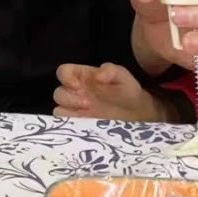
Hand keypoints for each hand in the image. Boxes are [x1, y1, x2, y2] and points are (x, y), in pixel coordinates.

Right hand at [53, 63, 168, 121]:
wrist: (138, 113)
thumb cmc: (126, 90)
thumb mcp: (122, 76)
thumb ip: (111, 70)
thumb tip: (98, 75)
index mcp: (82, 76)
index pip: (63, 72)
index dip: (66, 77)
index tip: (77, 85)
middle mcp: (75, 92)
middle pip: (59, 93)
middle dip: (70, 98)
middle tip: (87, 104)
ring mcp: (76, 110)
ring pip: (59, 110)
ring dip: (69, 112)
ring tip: (88, 115)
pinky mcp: (80, 125)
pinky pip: (65, 126)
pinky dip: (70, 126)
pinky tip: (84, 126)